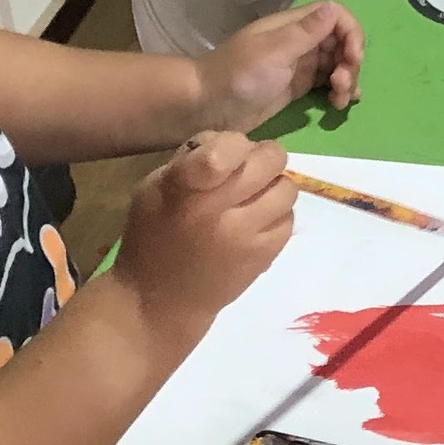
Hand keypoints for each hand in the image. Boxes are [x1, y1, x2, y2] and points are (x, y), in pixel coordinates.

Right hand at [112, 133, 294, 333]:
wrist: (161, 301)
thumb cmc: (154, 236)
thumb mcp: (154, 188)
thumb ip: (192, 159)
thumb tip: (232, 143)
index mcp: (183, 190)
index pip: (225, 150)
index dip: (233, 143)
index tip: (226, 154)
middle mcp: (217, 212)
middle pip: (270, 160)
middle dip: (261, 158)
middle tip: (246, 172)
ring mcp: (245, 237)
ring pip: (287, 188)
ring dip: (272, 186)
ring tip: (252, 199)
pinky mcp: (264, 257)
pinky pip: (289, 219)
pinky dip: (277, 215)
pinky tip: (256, 223)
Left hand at [192, 1, 361, 127]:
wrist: (205, 106)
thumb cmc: (239, 76)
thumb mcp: (274, 52)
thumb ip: (305, 32)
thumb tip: (333, 8)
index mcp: (293, 26)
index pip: (336, 16)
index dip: (352, 33)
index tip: (352, 58)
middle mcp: (300, 42)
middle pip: (341, 41)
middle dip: (351, 61)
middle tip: (342, 85)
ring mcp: (298, 65)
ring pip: (337, 63)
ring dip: (347, 78)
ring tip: (339, 101)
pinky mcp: (296, 87)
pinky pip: (326, 83)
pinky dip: (339, 90)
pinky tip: (340, 103)